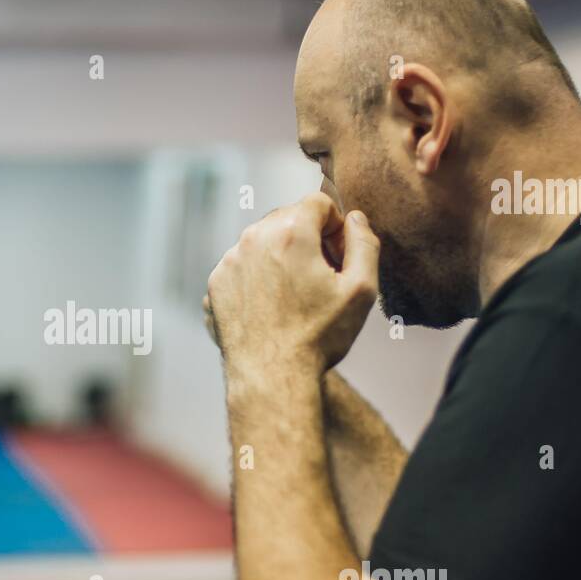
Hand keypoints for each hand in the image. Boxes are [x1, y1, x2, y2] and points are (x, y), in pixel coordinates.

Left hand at [205, 192, 378, 382]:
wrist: (270, 377)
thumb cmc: (318, 337)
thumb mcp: (361, 290)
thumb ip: (364, 243)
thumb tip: (354, 219)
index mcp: (290, 231)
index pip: (318, 202)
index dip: (335, 226)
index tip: (338, 256)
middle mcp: (254, 238)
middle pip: (288, 219)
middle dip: (308, 239)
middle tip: (320, 277)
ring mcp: (230, 261)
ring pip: (263, 242)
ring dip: (281, 257)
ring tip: (295, 296)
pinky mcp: (216, 283)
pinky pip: (243, 266)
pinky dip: (258, 277)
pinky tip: (271, 307)